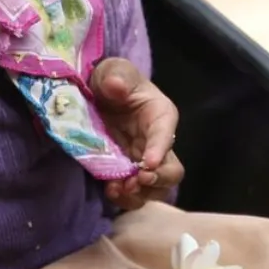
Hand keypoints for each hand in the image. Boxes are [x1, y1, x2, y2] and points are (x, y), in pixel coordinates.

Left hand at [91, 57, 184, 209]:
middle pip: (171, 170)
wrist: (96, 95)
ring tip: (118, 190)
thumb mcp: (113, 70)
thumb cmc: (112, 80)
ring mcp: (142, 162)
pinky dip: (124, 198)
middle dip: (157, 180)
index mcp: (161, 116)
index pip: (166, 133)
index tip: (148, 163)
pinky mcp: (127, 175)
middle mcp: (158, 143)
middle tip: (136, 180)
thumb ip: (117, 76)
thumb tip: (116, 86)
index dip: (159, 149)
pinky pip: (133, 194)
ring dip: (139, 194)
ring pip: (155, 188)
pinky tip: (110, 191)